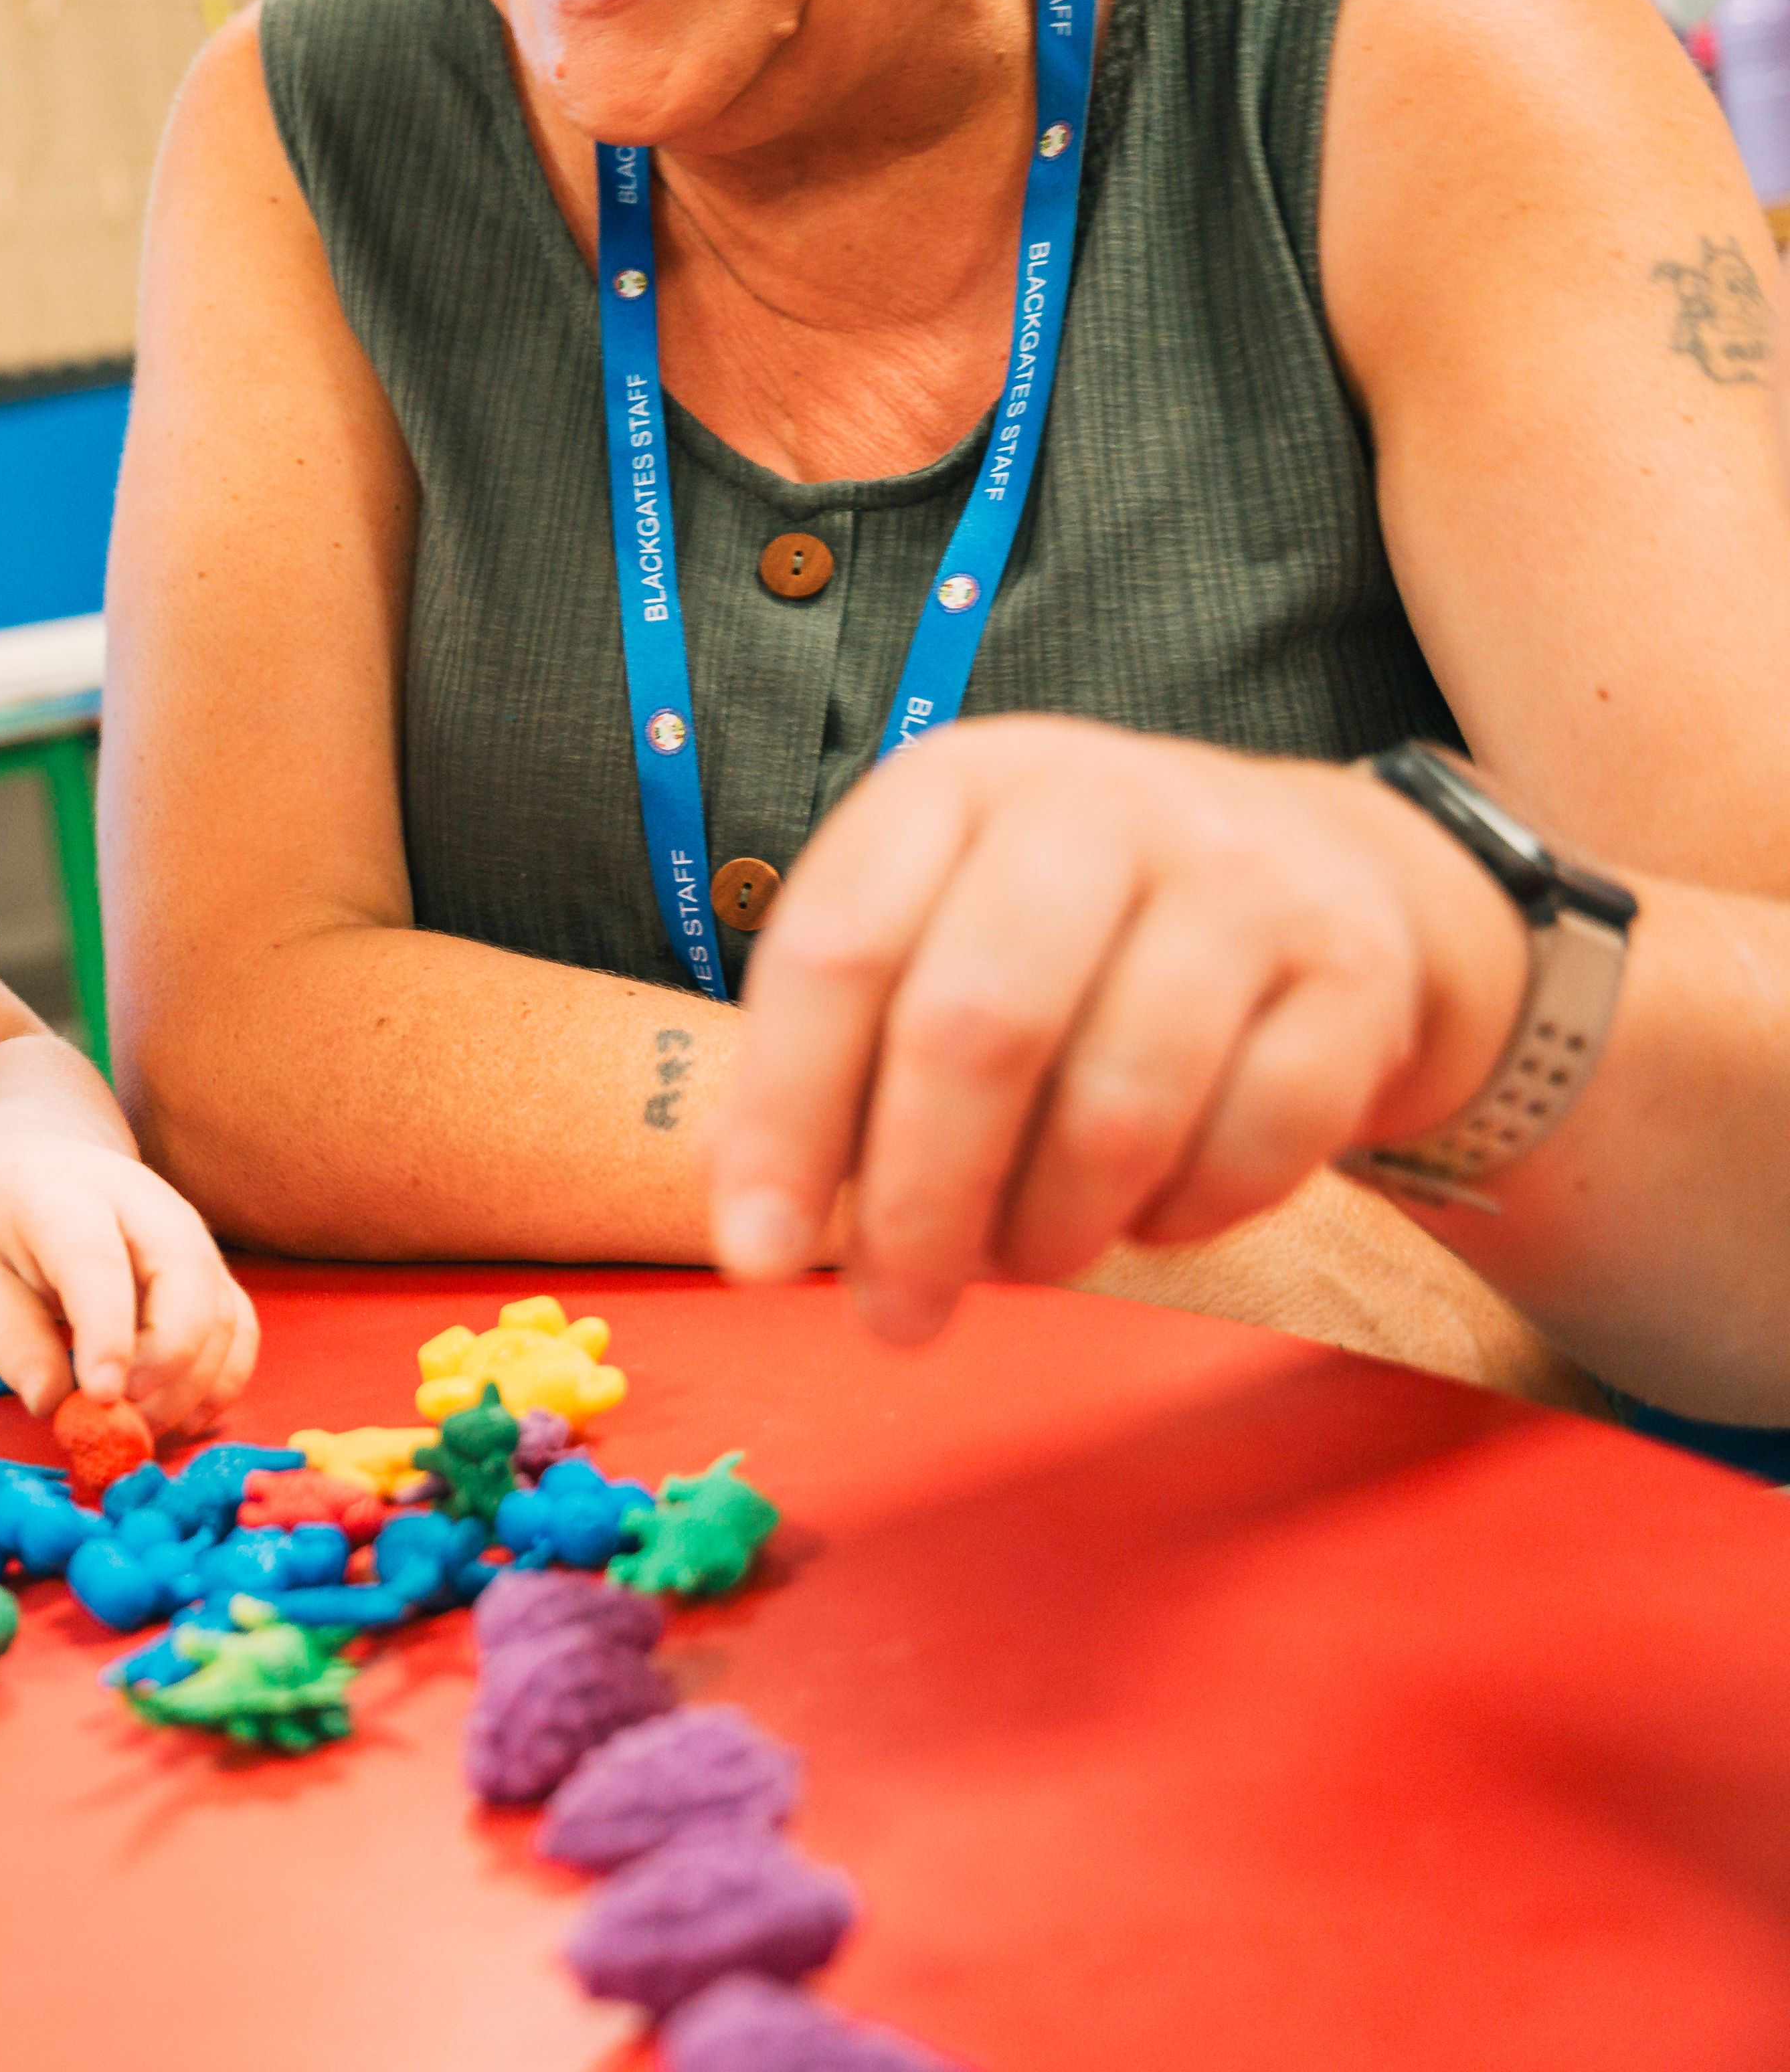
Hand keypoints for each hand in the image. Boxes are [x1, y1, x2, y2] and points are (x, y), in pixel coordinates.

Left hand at [0, 1133, 260, 1435]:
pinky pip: (238, 1328)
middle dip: (166, 1360)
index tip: (99, 1397)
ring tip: (136, 1429)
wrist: (34, 1163)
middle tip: (121, 1418)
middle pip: (186, 1276)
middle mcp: (145, 1203)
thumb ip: (9, 1338)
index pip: (97, 1260)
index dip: (105, 1332)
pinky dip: (220, 1382)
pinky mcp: (211, 1269)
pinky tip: (181, 1419)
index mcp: (65, 1194)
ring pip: (221, 1311)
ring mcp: (189, 1234)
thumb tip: (52, 1405)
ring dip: (191, 1385)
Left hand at [698, 717, 1526, 1343]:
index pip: (836, 953)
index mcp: (950, 787)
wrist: (1303, 859)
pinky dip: (1185, 1219)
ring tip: (1023, 1260)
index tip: (753, 1254)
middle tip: (896, 1315)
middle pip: (975, 1031)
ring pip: (1119, 1107)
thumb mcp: (925, 930)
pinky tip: (1146, 1215)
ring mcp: (1239, 878)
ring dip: (1052, 1231)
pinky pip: (1257, 1144)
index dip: (784, 1116)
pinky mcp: (1355, 968)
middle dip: (919, 1207)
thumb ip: (826, 1052)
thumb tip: (747, 1215)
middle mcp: (1092, 805)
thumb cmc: (1059, 928)